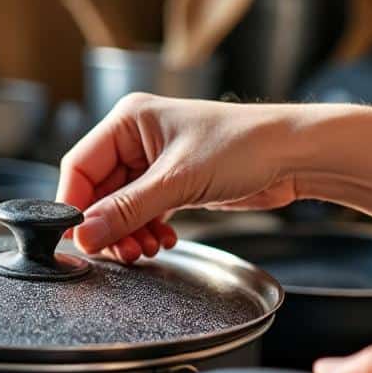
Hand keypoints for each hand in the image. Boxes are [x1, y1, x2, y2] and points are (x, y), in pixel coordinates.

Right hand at [57, 93, 303, 261]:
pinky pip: (143, 211)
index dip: (75, 205)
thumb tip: (86, 234)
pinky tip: (163, 239)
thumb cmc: (246, 145)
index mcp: (129, 120)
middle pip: (99, 191)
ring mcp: (154, 161)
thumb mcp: (178, 181)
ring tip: (145, 249)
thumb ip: (127, 210)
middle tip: (120, 253)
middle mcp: (137, 138)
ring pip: (121, 206)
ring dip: (128, 233)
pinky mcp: (172, 182)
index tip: (78, 238)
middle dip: (108, 226)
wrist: (296, 156)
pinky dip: (147, 230)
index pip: (80, 166)